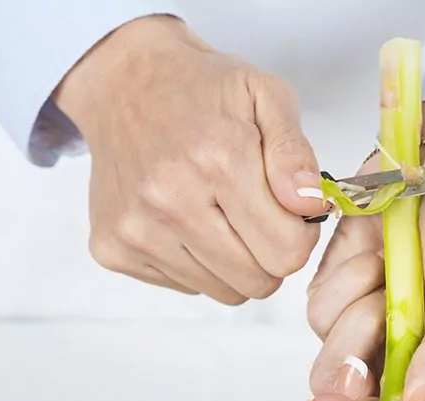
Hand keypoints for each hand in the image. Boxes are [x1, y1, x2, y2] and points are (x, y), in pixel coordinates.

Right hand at [53, 16, 324, 303]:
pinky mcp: (115, 249)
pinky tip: (187, 218)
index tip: (288, 210)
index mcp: (218, 161)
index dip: (300, 235)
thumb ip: (295, 154)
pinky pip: (187, 286)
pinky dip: (198, 262)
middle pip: (259, 283)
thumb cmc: (203, 91)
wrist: (123, 84)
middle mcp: (171, 202)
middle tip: (257, 214)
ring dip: (235, 262)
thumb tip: (310, 206)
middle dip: (270, 254)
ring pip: (225, 293)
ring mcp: (137, 231)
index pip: (288, 252)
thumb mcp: (267, 96)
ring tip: (220, 213)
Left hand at [306, 98, 424, 400]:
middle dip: (350, 375)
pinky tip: (373, 255)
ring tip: (391, 271)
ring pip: (327, 366)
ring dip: (355, 316)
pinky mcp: (339, 303)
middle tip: (374, 318)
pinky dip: (342, 282)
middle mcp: (406, 373)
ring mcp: (369, 341)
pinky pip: (317, 313)